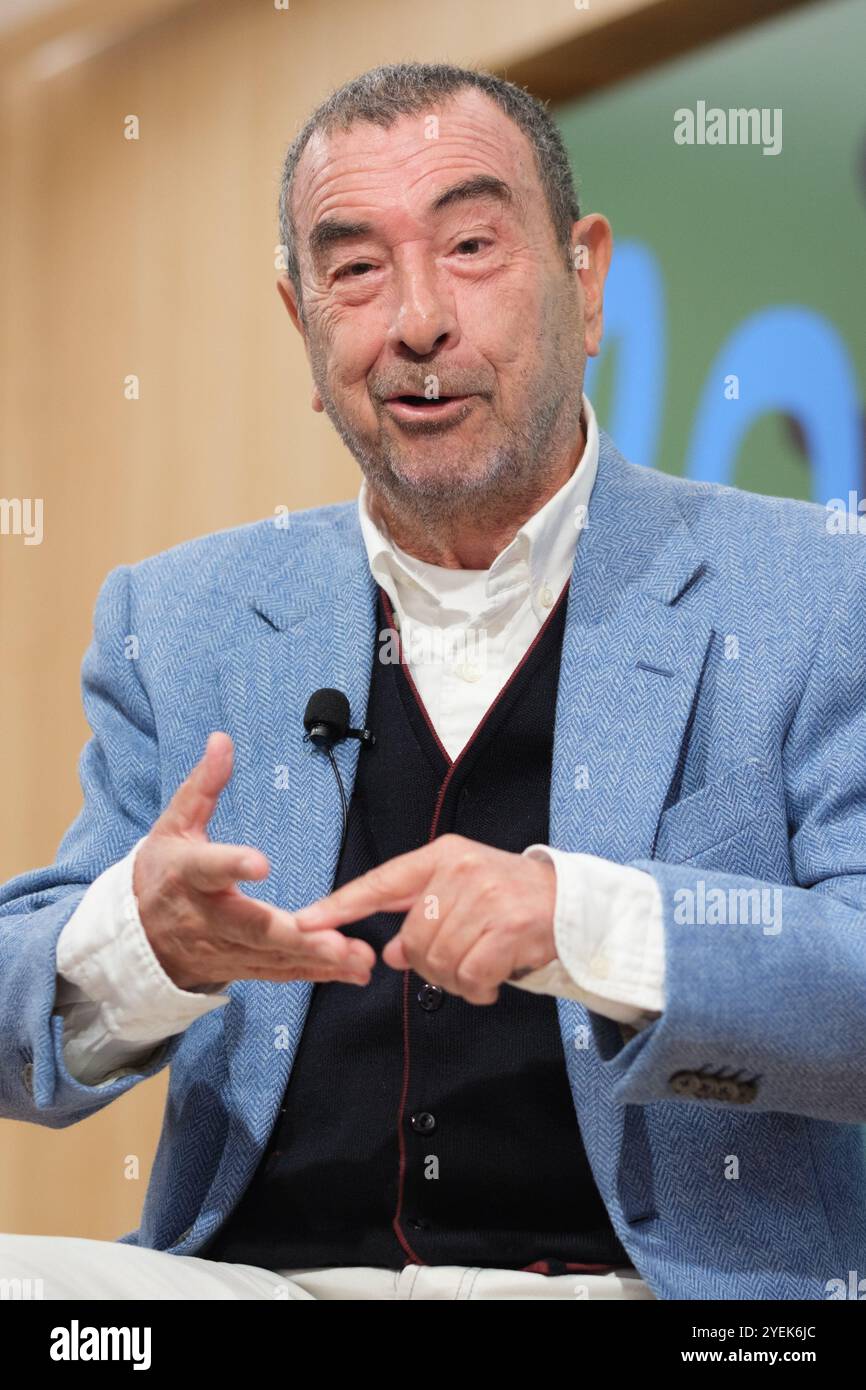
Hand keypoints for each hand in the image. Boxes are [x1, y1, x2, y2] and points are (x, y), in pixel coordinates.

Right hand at [133, 732, 375, 990]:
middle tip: (336, 941)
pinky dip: (317, 975)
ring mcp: (225, 948)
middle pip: (252, 927)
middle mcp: (207, 917)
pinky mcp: (242, 967)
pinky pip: (281, 972)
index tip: (260, 863)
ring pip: (273, 956)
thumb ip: (203, 786)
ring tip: (359, 959)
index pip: (208, 868)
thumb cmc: (163, 872)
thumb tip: (222, 740)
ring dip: (318, 960)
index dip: (231, 865)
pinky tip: (354, 972)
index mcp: (188, 874)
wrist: (135, 939)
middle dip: (296, 936)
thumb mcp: (174, 825)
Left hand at [293, 833, 557, 1004]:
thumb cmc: (512, 899)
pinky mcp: (507, 929)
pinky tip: (493, 981)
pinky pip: (470, 976)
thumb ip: (422, 915)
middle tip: (458, 964)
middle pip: (413, 938)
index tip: (304, 923)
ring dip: (456, 980)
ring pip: (438, 961)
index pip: (380, 883)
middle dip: (429, 964)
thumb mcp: (463, 892)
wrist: (575, 903)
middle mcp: (460, 871)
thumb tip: (393, 954)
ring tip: (479, 970)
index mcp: (442, 856)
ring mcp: (485, 898)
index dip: (340, 906)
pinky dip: (478, 990)